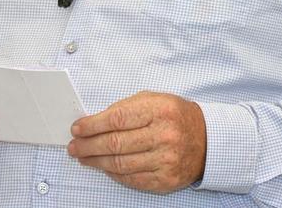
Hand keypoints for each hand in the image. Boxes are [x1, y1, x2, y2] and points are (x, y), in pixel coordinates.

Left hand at [68, 91, 206, 193]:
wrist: (206, 141)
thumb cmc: (175, 117)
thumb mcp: (155, 100)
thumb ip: (126, 108)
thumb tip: (93, 122)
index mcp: (160, 110)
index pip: (117, 118)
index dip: (92, 125)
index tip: (78, 128)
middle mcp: (165, 135)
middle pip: (115, 143)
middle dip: (88, 145)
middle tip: (74, 146)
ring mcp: (166, 160)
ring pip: (120, 164)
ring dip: (96, 162)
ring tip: (83, 157)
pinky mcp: (165, 180)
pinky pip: (131, 179)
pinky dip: (113, 174)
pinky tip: (104, 167)